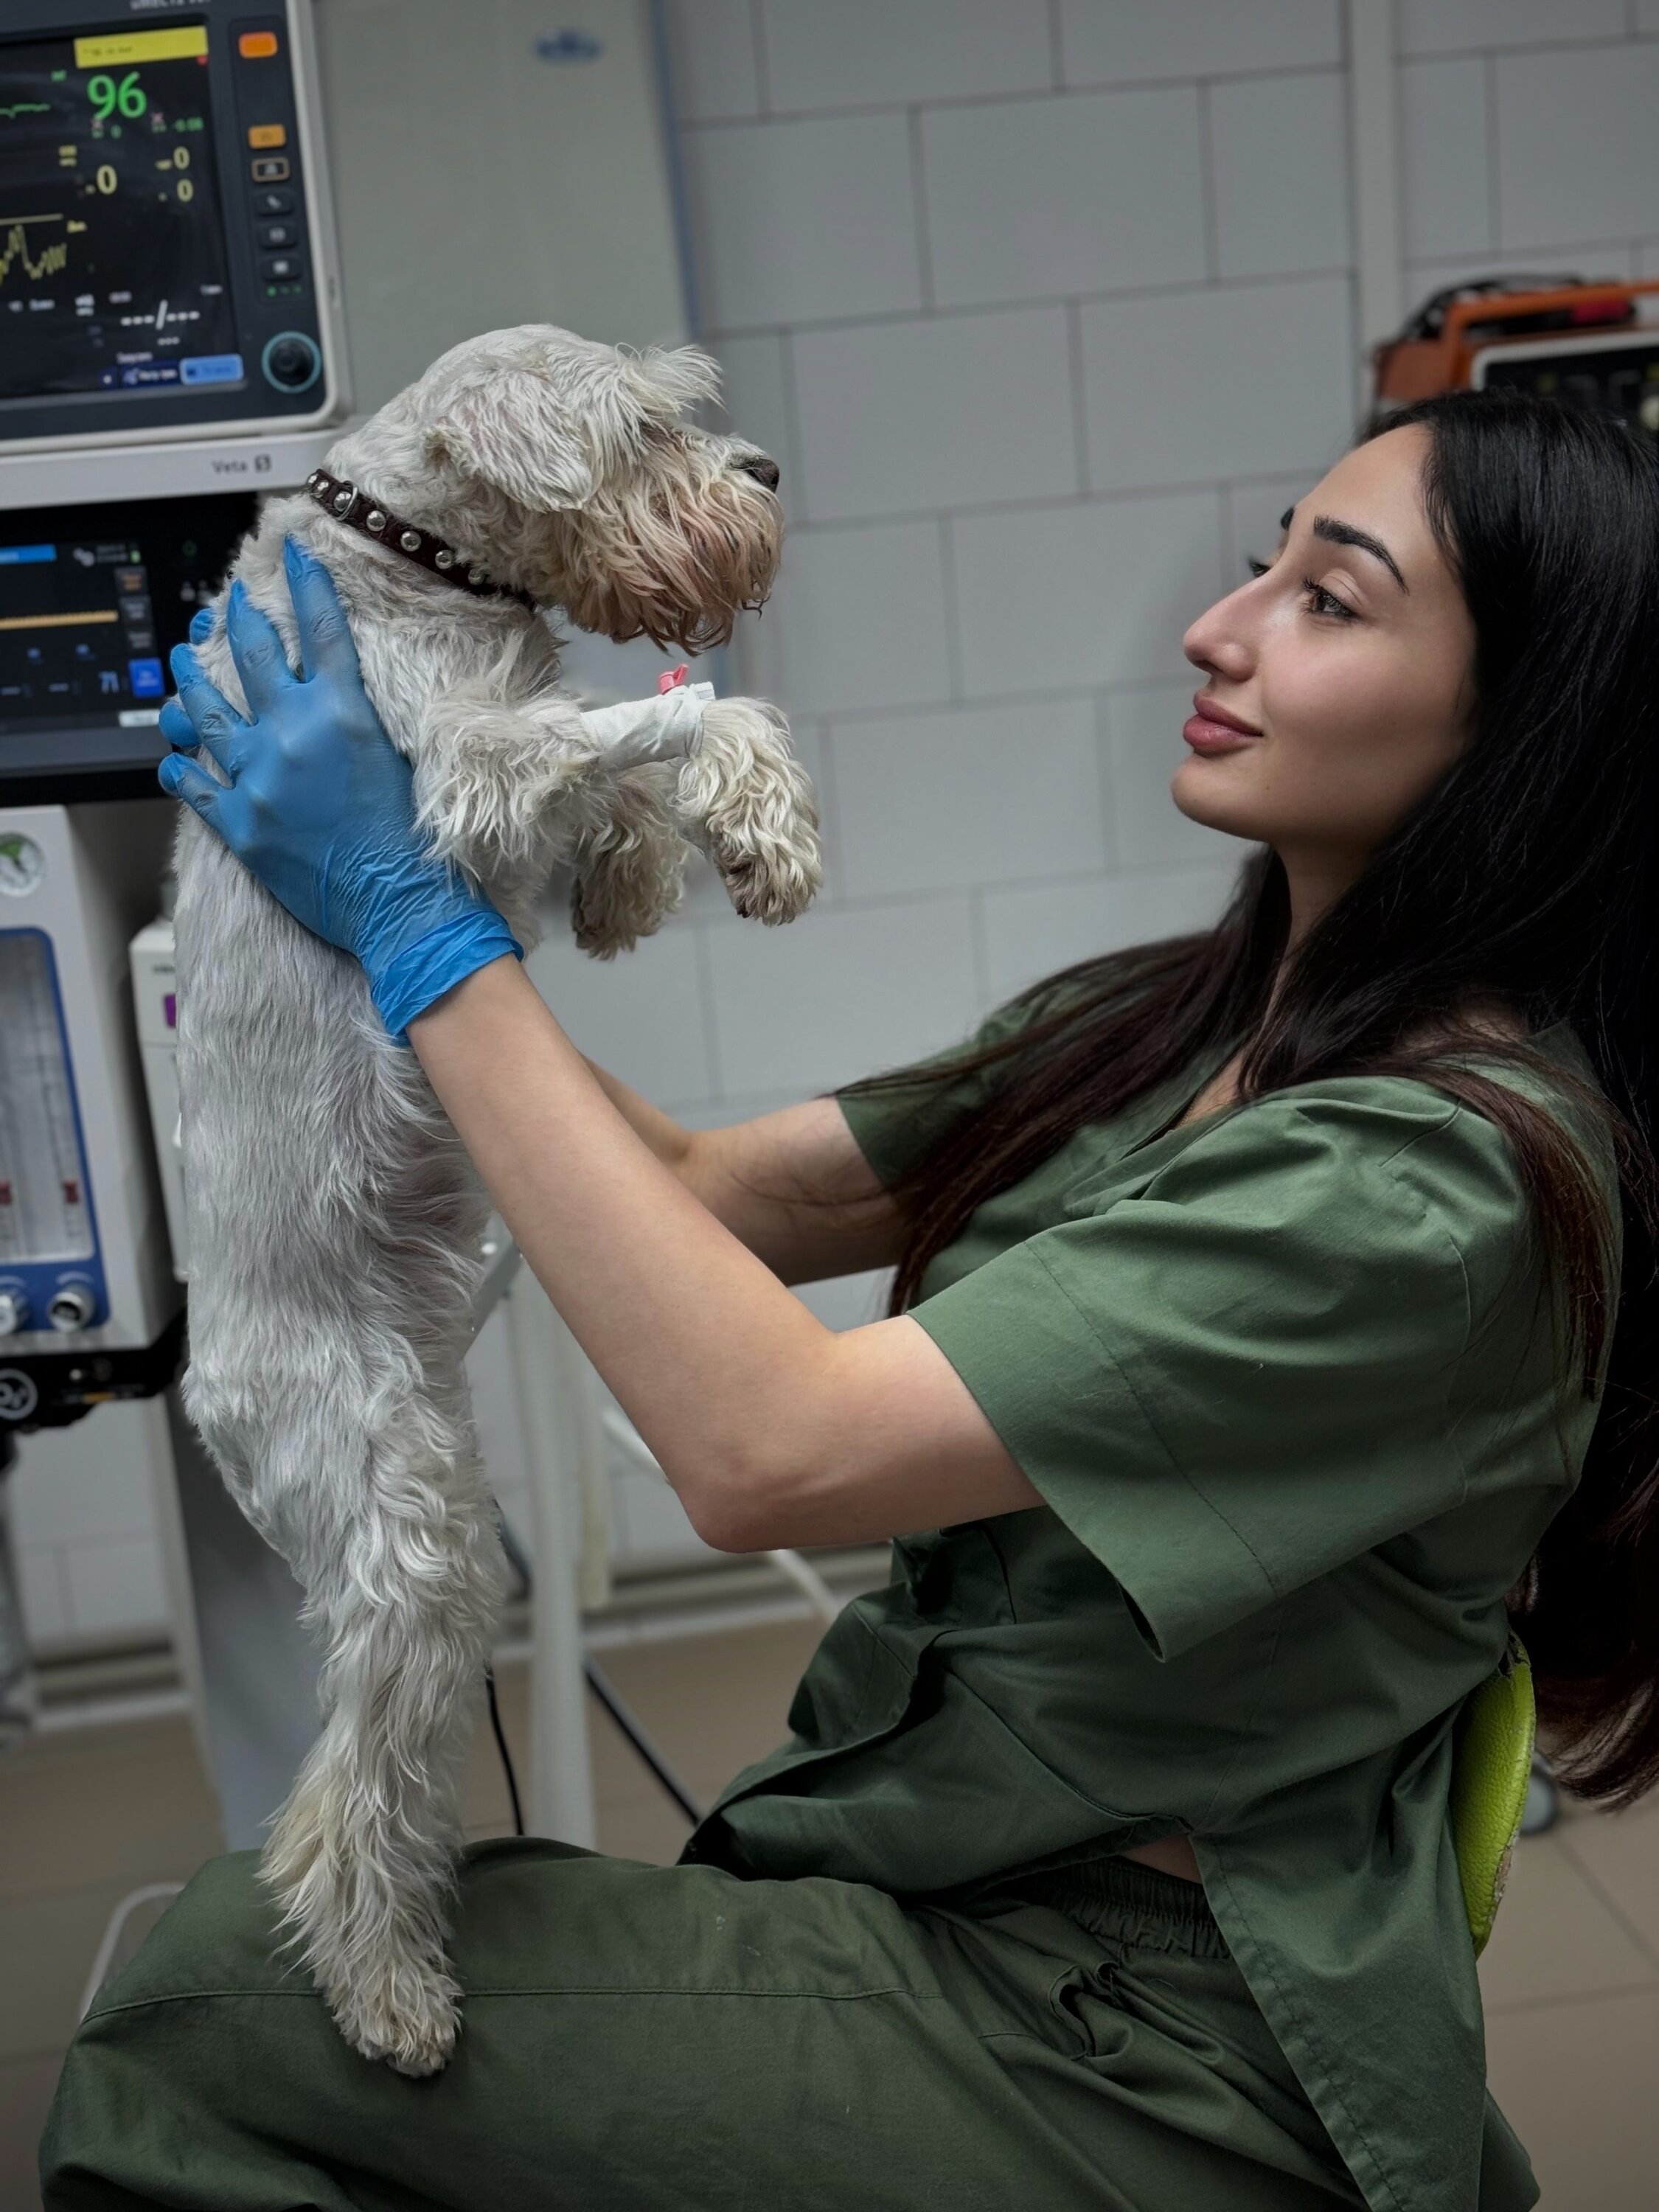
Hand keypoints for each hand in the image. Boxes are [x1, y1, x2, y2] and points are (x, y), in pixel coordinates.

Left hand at [159, 538, 520, 1040]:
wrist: (400, 905)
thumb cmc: (413, 842)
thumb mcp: (397, 760)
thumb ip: (358, 722)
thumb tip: (335, 699)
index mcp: (340, 713)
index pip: (319, 629)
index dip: (306, 584)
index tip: (294, 555)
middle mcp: (290, 733)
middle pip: (252, 655)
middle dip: (239, 618)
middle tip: (230, 601)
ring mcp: (256, 777)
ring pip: (205, 709)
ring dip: (190, 678)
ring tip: (182, 659)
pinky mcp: (237, 822)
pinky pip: (190, 782)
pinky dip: (179, 764)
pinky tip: (175, 754)